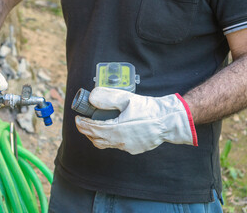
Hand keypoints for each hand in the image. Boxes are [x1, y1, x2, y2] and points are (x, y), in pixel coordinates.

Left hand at [75, 87, 197, 154]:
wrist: (169, 121)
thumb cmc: (149, 109)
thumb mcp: (127, 98)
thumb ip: (108, 97)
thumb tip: (92, 97)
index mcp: (116, 129)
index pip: (92, 129)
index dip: (82, 124)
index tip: (77, 119)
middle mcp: (119, 141)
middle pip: (95, 139)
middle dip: (86, 131)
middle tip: (82, 123)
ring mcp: (127, 147)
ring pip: (105, 144)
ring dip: (96, 137)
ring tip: (93, 128)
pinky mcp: (133, 149)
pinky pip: (115, 146)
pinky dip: (108, 139)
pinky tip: (111, 132)